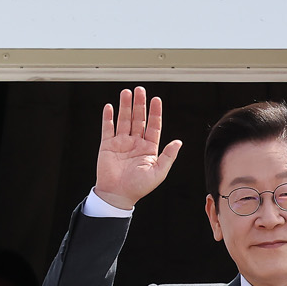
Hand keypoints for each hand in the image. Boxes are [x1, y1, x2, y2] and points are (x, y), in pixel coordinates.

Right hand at [93, 87, 182, 210]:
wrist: (118, 196)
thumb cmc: (139, 187)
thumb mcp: (158, 172)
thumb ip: (168, 156)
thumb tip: (179, 142)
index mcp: (149, 148)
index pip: (153, 126)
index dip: (155, 112)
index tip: (156, 100)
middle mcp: (135, 143)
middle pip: (139, 119)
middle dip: (139, 104)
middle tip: (140, 90)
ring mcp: (121, 143)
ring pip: (124, 120)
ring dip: (125, 106)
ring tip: (126, 92)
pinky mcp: (107, 145)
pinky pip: (108, 128)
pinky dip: (108, 117)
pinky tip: (110, 107)